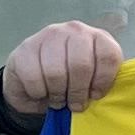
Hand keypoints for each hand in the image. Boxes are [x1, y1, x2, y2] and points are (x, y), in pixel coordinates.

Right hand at [0, 22, 123, 119]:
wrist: (31, 82)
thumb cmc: (68, 83)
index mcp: (97, 37)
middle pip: (81, 65)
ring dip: (57, 94)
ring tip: (57, 99)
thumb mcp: (91, 82)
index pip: (108, 55)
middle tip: (74, 104)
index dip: (103, 81)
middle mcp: (74, 30)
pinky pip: (35, 78)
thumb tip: (100, 96)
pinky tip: (40, 91)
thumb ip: (101, 83)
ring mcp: (48, 36)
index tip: (95, 95)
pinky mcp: (25, 48)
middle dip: (78, 92)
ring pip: (56, 73)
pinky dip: (38, 92)